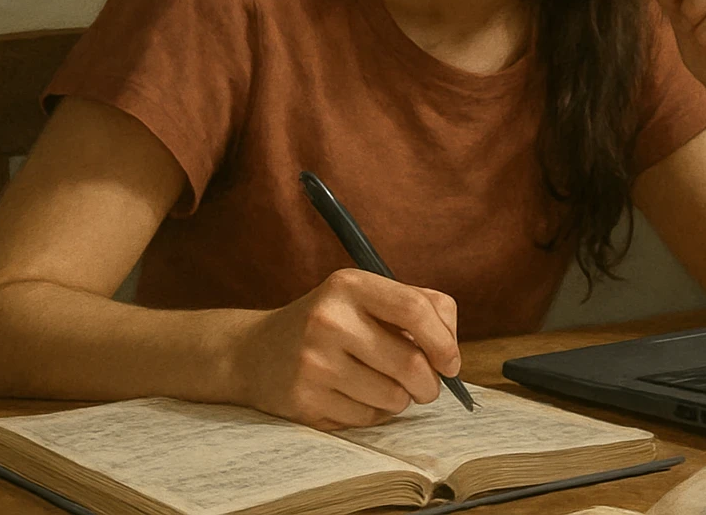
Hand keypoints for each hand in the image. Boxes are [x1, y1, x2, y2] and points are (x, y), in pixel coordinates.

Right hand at [232, 268, 459, 430]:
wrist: (254, 352)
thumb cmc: (329, 324)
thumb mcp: (364, 297)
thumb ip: (417, 307)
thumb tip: (452, 353)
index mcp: (349, 286)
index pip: (415, 309)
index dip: (444, 341)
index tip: (451, 363)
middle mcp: (329, 320)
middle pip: (410, 363)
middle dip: (430, 384)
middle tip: (427, 387)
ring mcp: (313, 363)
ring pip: (393, 398)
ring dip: (401, 400)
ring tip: (383, 386)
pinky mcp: (304, 401)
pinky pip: (366, 419)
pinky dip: (373, 415)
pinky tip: (355, 397)